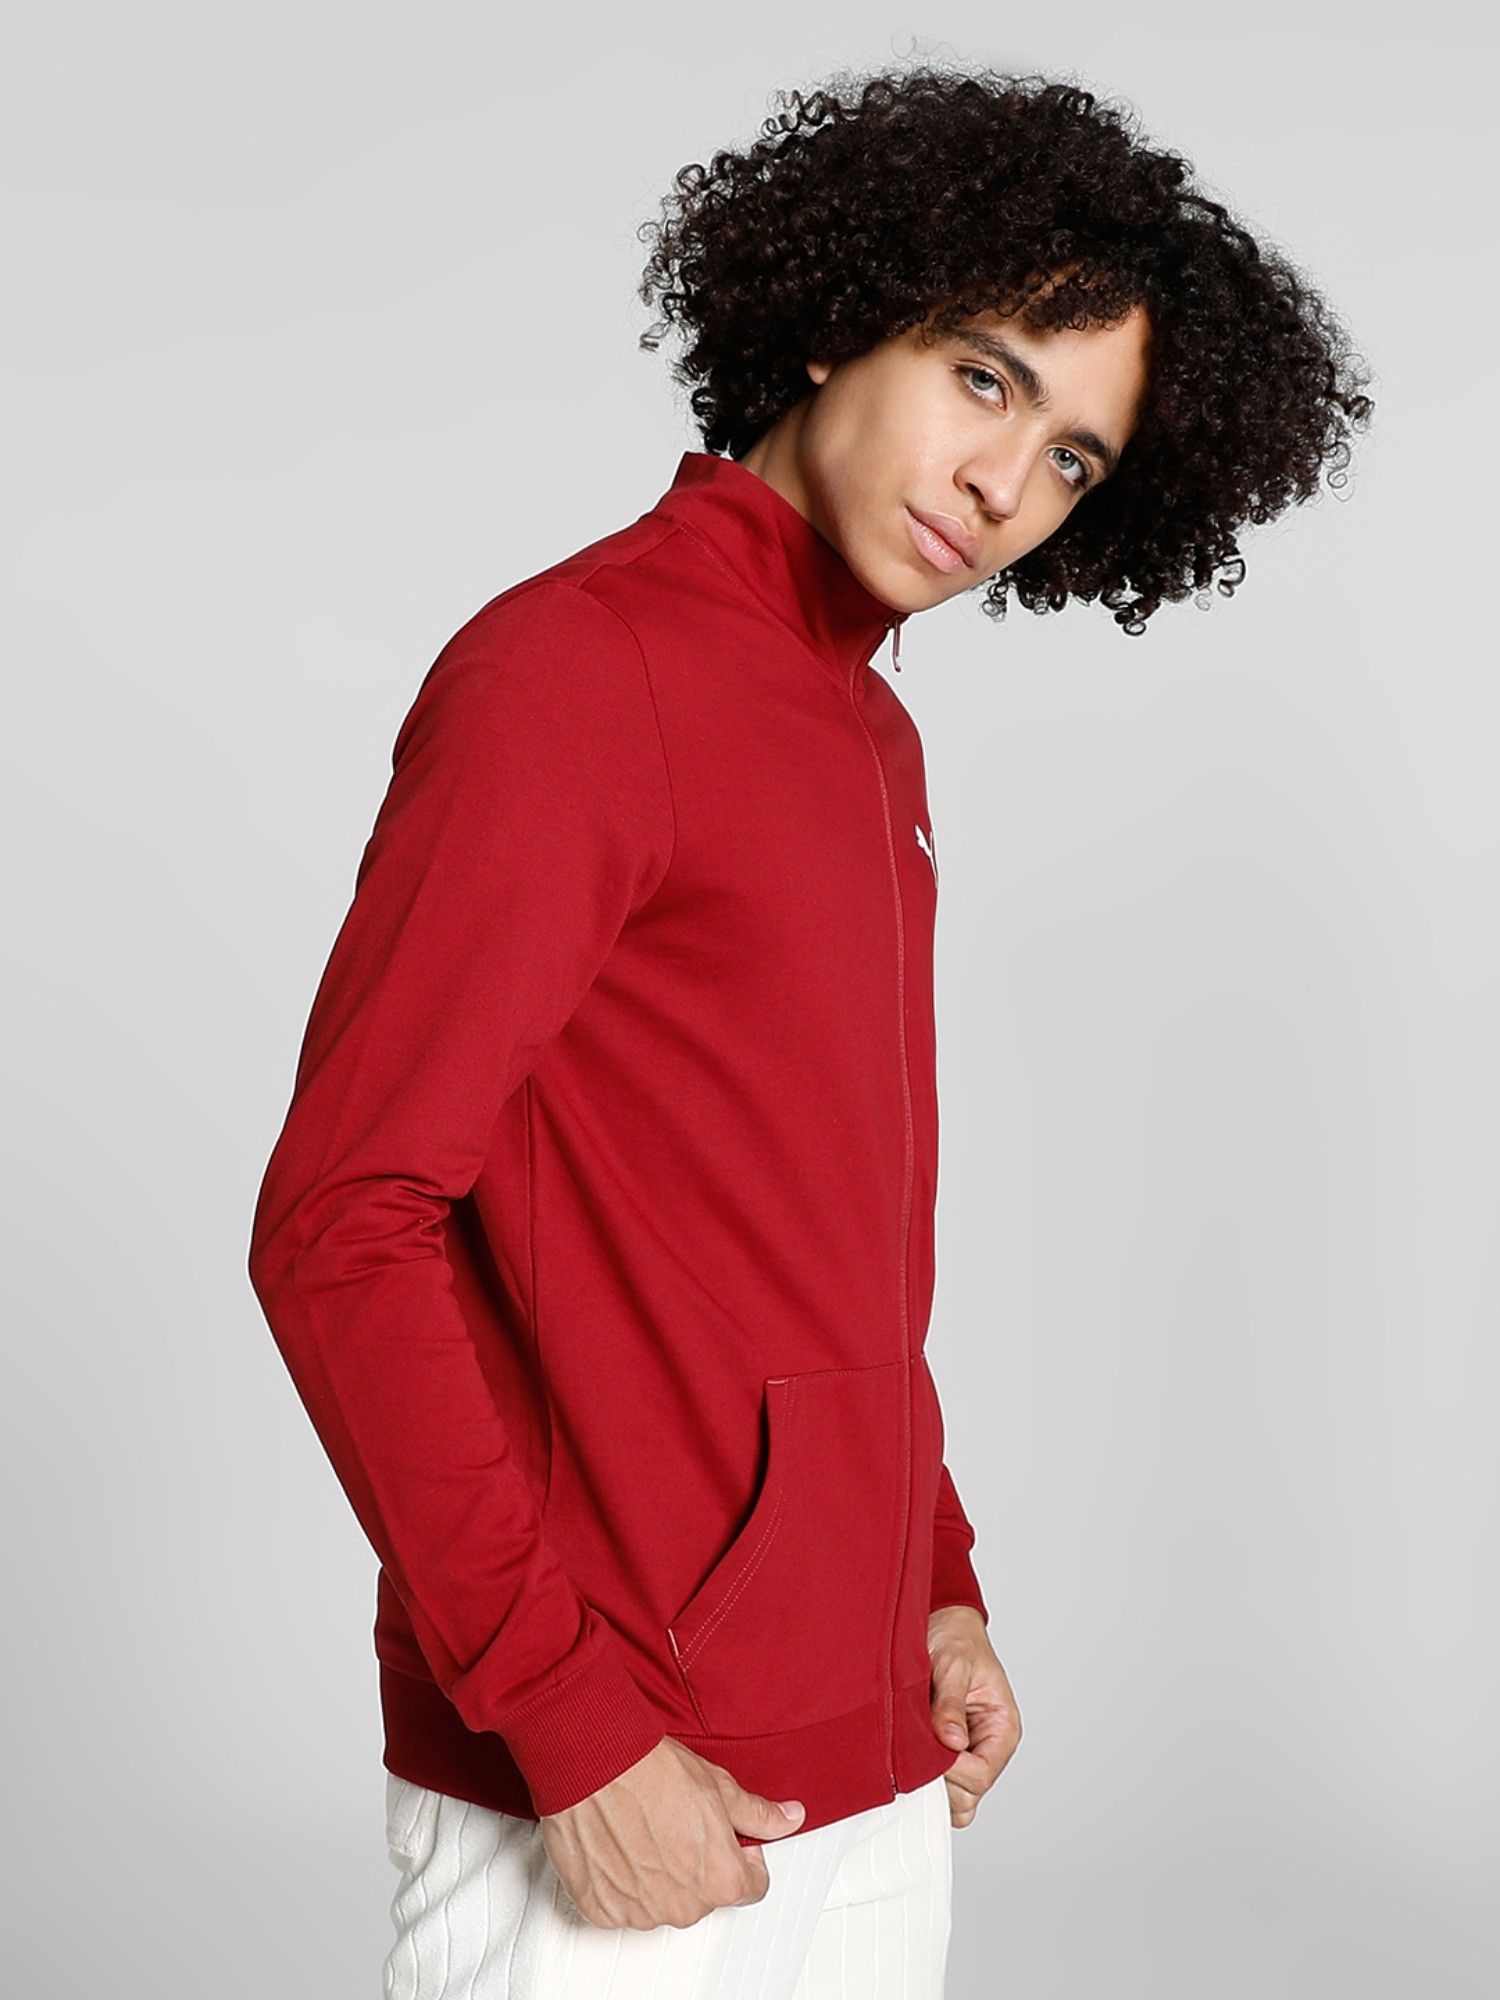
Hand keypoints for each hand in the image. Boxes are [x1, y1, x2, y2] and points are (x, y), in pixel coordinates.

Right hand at [538, 1736, 807, 1929]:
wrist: (596, 1764)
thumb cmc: (652, 1772)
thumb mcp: (720, 1786)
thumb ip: (759, 1814)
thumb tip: (789, 1818)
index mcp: (722, 1881)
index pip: (751, 1886)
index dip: (742, 1855)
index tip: (725, 1835)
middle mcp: (683, 1908)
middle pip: (704, 1895)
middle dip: (696, 1865)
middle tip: (677, 1824)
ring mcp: (641, 1913)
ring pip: (661, 1901)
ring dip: (657, 1876)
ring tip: (644, 1830)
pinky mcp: (602, 1910)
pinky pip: (621, 1904)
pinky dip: (621, 1882)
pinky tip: (619, 1844)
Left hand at [927, 1604, 1021, 1827]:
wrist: (945, 1622)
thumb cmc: (956, 1638)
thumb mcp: (953, 1664)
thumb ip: (951, 1703)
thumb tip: (952, 1741)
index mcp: (1002, 1727)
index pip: (982, 1775)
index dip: (952, 1771)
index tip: (930, 1748)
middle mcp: (989, 1745)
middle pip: (968, 1795)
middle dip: (941, 1779)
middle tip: (917, 1749)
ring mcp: (970, 1751)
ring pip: (955, 1796)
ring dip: (932, 1779)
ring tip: (915, 1747)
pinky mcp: (951, 1750)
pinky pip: (942, 1783)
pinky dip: (926, 1777)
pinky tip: (913, 1752)